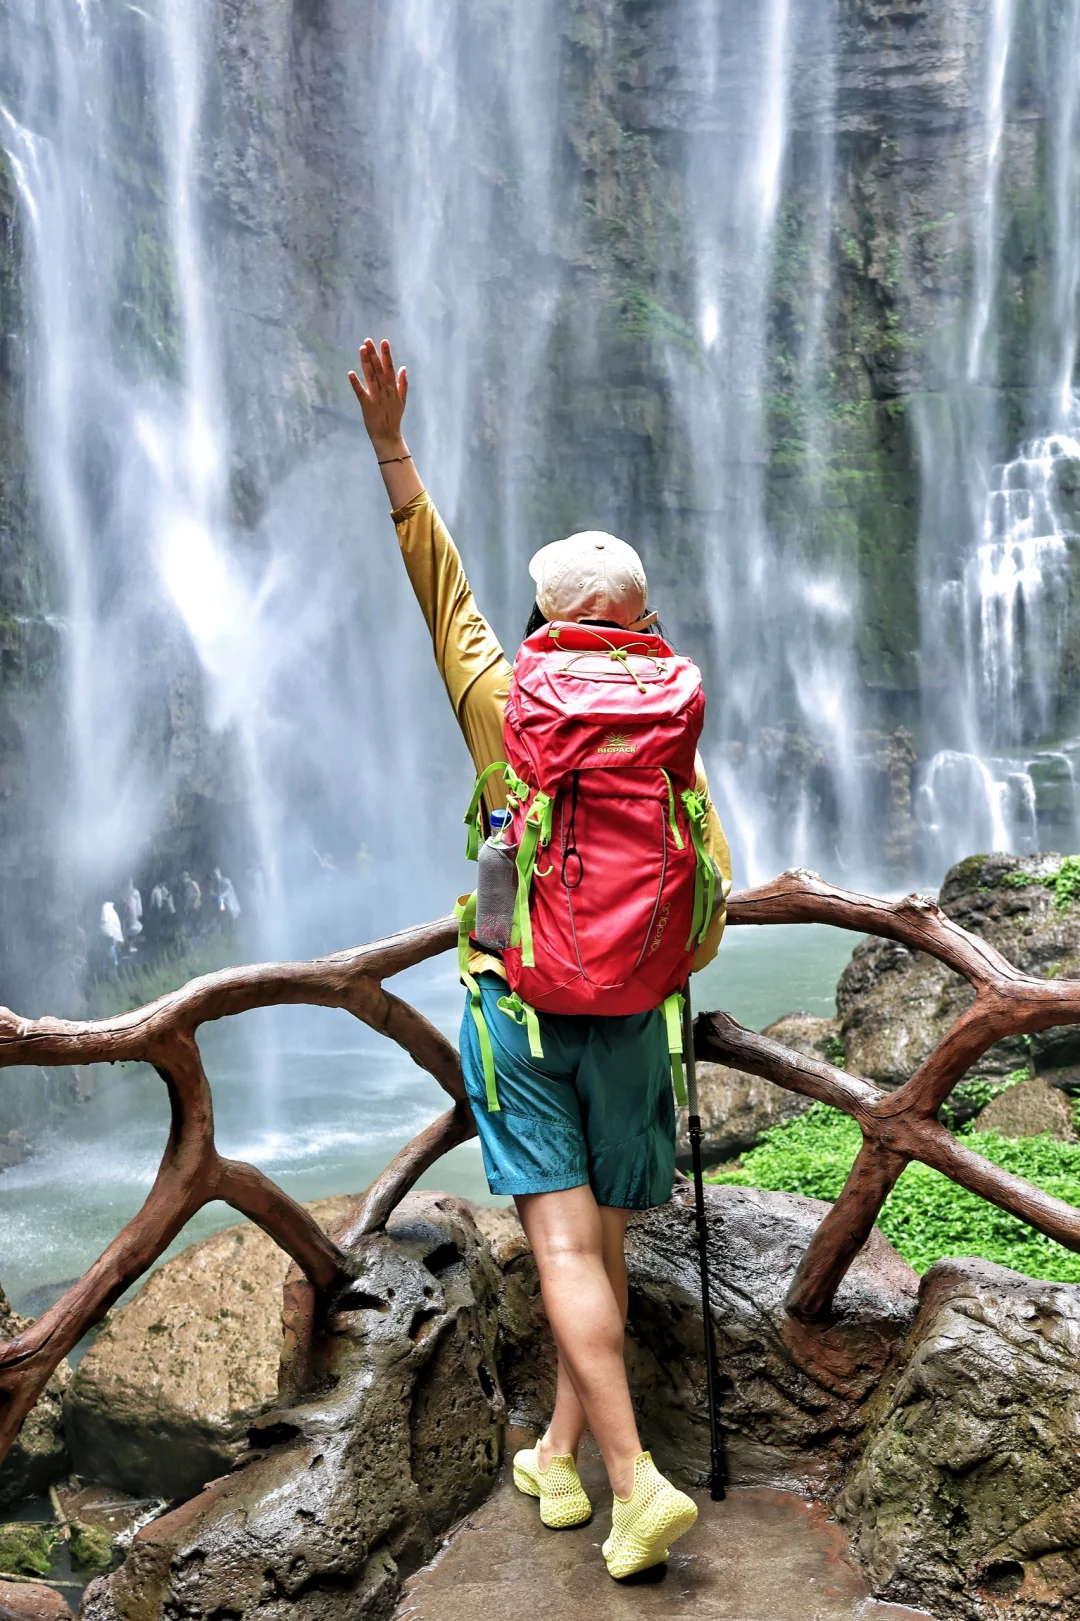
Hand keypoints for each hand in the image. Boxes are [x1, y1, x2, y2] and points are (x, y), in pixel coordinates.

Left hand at [349, 338, 407, 453]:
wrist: (388, 436)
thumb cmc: (394, 418)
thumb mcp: (402, 400)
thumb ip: (403, 384)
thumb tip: (403, 368)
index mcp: (393, 388)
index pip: (390, 368)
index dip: (386, 354)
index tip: (384, 341)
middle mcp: (385, 391)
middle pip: (379, 369)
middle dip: (374, 354)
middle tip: (368, 340)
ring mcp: (376, 398)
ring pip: (371, 377)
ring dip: (366, 363)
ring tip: (362, 349)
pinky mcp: (367, 405)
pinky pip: (360, 392)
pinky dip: (356, 383)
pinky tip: (351, 373)